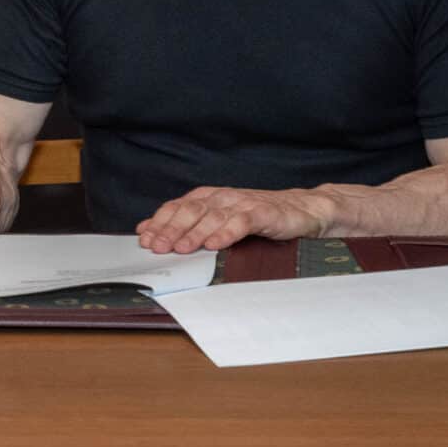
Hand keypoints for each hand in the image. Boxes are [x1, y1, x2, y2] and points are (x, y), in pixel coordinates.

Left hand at [136, 187, 326, 253]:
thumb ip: (185, 224)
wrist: (302, 211)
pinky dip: (226, 233)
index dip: (159, 222)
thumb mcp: (218, 219)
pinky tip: (215, 245)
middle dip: (171, 229)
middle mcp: (222, 197)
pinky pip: (242, 222)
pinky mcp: (264, 213)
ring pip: (213, 216)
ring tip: (181, 249)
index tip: (145, 240)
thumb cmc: (256, 217)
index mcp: (208, 197)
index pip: (177, 207)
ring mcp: (243, 203)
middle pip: (190, 211)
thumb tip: (147, 231)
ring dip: (194, 233)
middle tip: (158, 247)